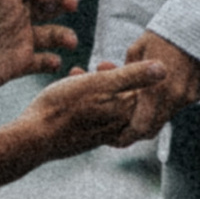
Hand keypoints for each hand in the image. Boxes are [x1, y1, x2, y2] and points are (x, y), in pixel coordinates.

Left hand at [0, 0, 78, 106]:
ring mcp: (18, 41)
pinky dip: (52, 61)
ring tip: (69, 40)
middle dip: (64, 4)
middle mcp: (15, 18)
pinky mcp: (18, 65)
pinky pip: (43, 62)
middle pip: (49, 7)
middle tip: (74, 4)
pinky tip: (54, 61)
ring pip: (51, 35)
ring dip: (63, 35)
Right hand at [24, 60, 160, 157]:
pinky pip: (95, 113)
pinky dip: (88, 97)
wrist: (35, 137)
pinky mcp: (87, 136)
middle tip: (102, 65)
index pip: (148, 91)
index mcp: (127, 112)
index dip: (136, 70)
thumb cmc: (65, 108)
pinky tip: (72, 86)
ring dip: (99, 84)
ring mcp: (102, 132)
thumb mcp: (100, 84)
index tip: (121, 60)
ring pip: (110, 103)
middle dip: (117, 77)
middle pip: (129, 97)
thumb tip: (164, 69)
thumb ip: (133, 76)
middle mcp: (119, 126)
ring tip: (83, 72)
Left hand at [117, 31, 199, 137]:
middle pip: (154, 127)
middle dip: (139, 127)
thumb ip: (126, 74)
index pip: (141, 128)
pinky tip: (162, 87)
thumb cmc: (163, 33)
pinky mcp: (199, 92)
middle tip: (125, 123)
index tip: (117, 134)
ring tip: (142, 100)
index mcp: (156, 90)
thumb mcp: (137, 50)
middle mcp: (175, 98)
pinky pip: (179, 104)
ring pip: (166, 116)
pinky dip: (168, 102)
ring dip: (154, 113)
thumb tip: (114, 87)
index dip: (128, 134)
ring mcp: (189, 96)